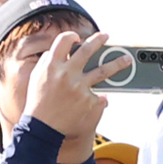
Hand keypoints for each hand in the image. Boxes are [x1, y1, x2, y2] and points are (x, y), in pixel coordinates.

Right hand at [25, 27, 110, 143]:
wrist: (42, 127)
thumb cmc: (38, 102)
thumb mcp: (36, 77)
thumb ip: (47, 62)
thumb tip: (56, 51)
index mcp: (51, 66)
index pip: (63, 41)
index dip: (71, 36)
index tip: (78, 37)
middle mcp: (66, 74)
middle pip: (87, 50)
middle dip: (98, 40)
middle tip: (106, 36)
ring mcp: (79, 87)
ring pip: (104, 70)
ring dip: (118, 63)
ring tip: (127, 59)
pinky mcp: (88, 100)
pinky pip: (99, 95)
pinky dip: (100, 97)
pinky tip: (100, 98)